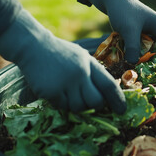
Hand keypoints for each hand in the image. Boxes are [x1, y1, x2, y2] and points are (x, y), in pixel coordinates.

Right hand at [0, 10, 125, 112]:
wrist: (33, 46)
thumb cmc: (60, 53)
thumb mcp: (81, 57)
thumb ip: (94, 73)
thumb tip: (107, 95)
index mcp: (90, 64)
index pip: (109, 85)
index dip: (118, 99)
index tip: (122, 110)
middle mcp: (79, 74)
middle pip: (96, 102)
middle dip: (95, 105)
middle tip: (89, 101)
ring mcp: (64, 84)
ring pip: (78, 107)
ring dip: (76, 104)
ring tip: (69, 92)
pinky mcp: (50, 92)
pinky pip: (62, 107)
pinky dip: (62, 103)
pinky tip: (56, 91)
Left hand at [89, 0, 155, 70]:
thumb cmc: (123, 10)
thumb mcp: (128, 29)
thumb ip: (132, 46)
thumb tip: (133, 64)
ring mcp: (149, 32)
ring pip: (155, 51)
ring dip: (155, 62)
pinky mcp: (140, 35)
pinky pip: (145, 50)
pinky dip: (144, 58)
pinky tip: (142, 68)